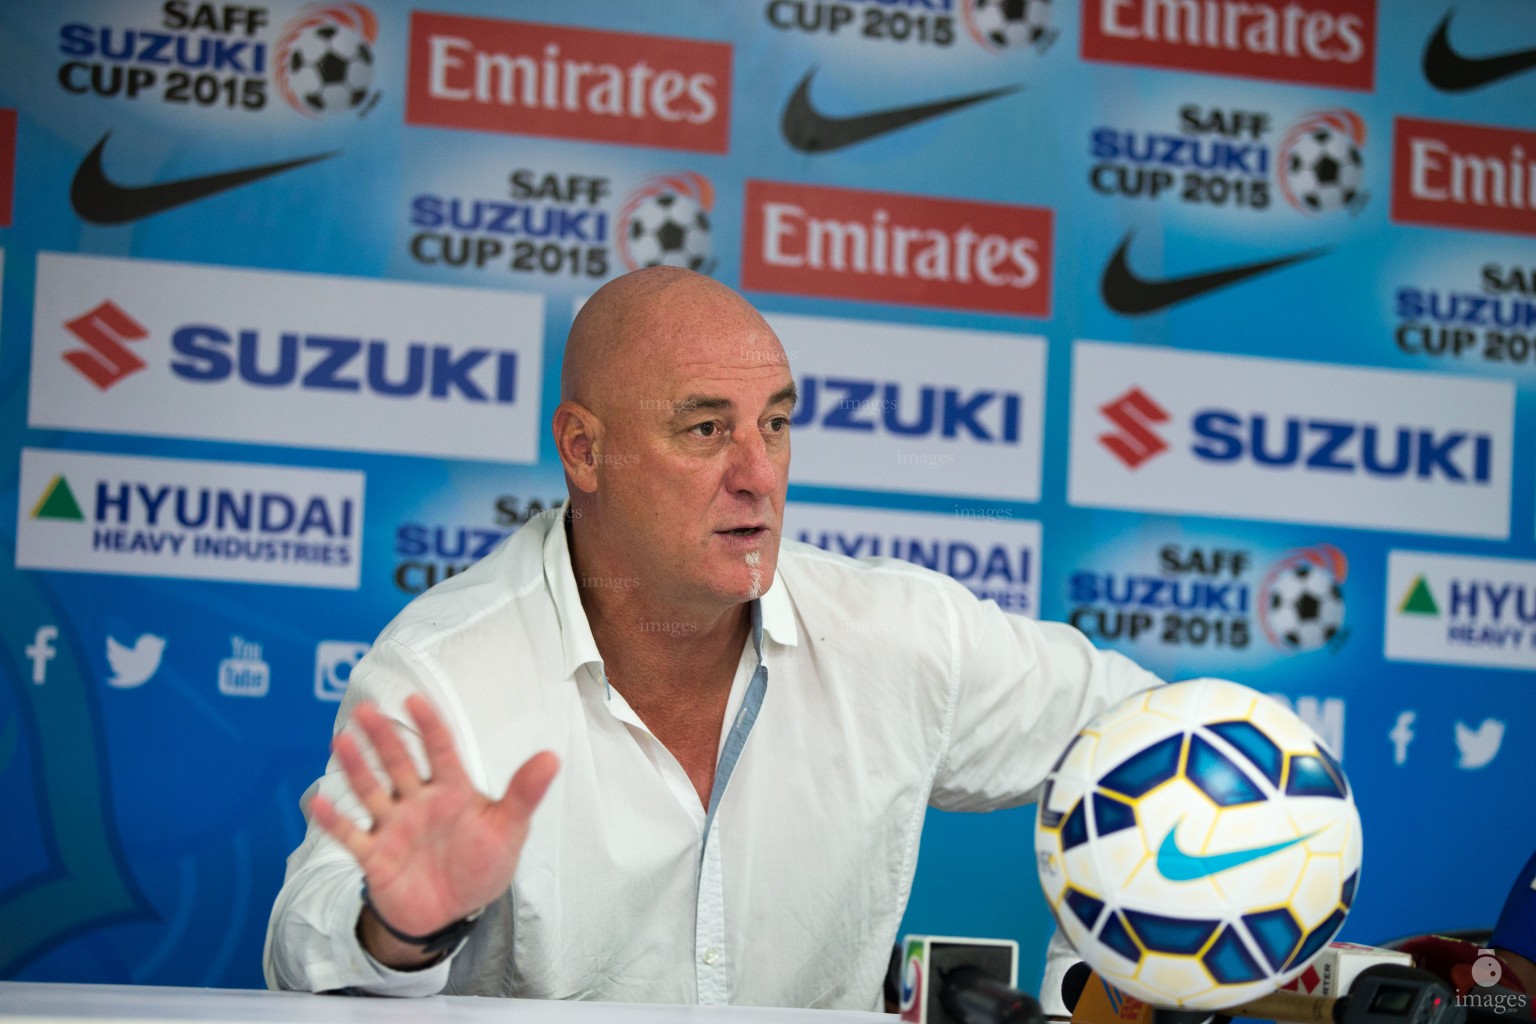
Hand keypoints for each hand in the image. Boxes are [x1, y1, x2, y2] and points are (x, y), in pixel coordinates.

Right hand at [310, 694, 558, 966]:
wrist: (453, 912)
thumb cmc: (482, 865)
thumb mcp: (509, 831)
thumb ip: (523, 795)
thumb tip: (552, 757)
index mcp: (453, 791)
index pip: (441, 750)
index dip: (428, 726)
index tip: (414, 698)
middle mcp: (419, 803)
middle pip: (399, 763)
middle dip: (383, 737)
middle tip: (365, 708)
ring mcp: (394, 828)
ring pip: (371, 791)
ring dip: (355, 768)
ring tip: (340, 741)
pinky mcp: (375, 856)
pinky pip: (351, 835)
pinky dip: (334, 820)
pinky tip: (316, 801)